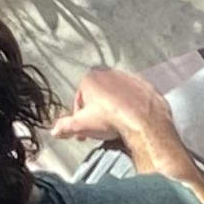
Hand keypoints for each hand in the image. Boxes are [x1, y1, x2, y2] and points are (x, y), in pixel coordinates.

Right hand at [51, 65, 179, 159]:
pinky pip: (136, 98)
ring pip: (117, 96)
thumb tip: (55, 131)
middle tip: (99, 130)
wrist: (145, 123)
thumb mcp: (81, 125)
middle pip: (99, 96)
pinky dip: (133, 108)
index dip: (80, 117)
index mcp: (92, 76)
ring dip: (115, 109)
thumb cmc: (112, 120)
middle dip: (97, 112)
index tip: (83, 131)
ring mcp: (132, 78)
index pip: (80, 99)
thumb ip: (65, 127)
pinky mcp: (148, 86)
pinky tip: (133, 122)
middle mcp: (112, 72)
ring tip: (116, 128)